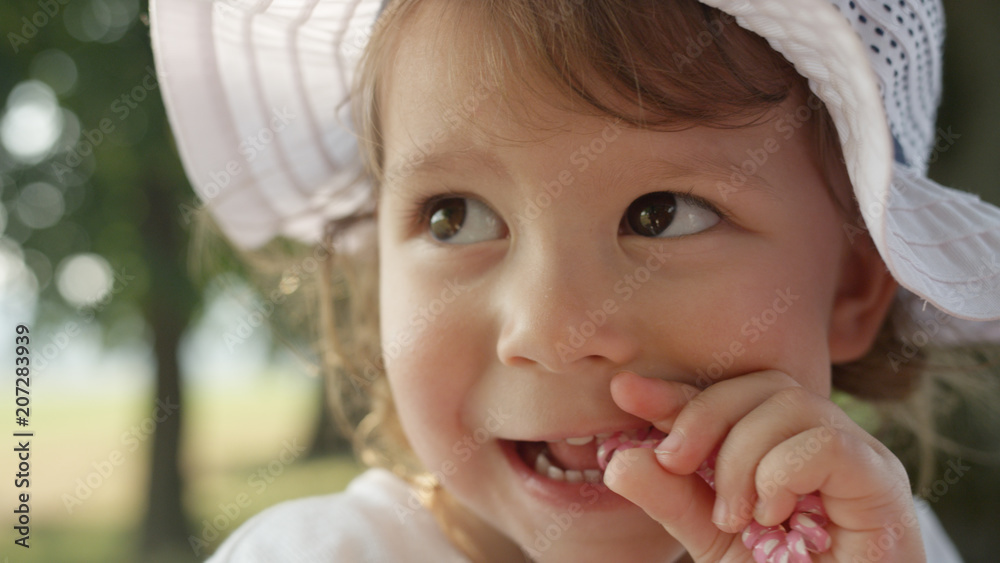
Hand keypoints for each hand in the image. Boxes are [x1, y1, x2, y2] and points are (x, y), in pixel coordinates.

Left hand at [602, 370, 925, 561]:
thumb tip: (620, 458)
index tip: (625, 392)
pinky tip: (770, 514)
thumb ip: (671, 498)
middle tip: (674, 461)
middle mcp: (823, 441)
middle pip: (761, 385)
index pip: (729, 396)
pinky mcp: (880, 482)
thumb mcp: (712, 539)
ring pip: (790, 404)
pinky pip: (826, 442)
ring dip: (741, 457)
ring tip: (732, 516)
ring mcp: (858, 457)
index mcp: (783, 446)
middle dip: (704, 415)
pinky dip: (781, 472)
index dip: (677, 392)